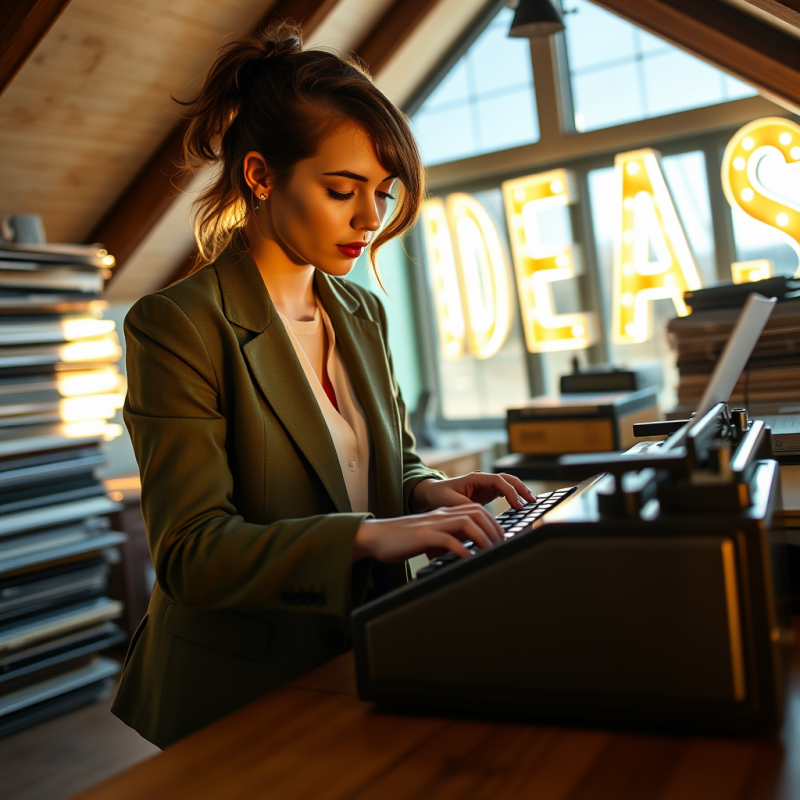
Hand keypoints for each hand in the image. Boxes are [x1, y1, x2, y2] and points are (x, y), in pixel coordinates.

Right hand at [353, 504, 504, 563]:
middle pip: (477, 513)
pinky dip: (462, 548)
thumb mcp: (430, 536)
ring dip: (483, 537)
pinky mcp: (423, 536)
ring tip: (491, 551)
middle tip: (503, 546)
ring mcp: (433, 524)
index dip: (494, 523)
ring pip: (467, 522)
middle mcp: (442, 515)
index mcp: (445, 513)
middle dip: (494, 529)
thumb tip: (467, 552)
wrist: (376, 536)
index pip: (477, 510)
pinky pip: (448, 539)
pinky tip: (469, 558)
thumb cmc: (402, 540)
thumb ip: (448, 539)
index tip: (504, 538)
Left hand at [410, 471, 535, 512]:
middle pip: (507, 479)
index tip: (517, 504)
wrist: (434, 493)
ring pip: (508, 484)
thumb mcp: (450, 502)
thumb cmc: (440, 495)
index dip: (510, 492)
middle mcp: (483, 479)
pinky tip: (521, 505)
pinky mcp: (488, 492)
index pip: (498, 480)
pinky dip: (514, 496)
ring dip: (520, 491)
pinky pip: (505, 492)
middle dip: (521, 488)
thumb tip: (481, 514)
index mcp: (475, 478)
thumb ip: (466, 506)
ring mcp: (486, 485)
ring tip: (532, 502)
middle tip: (532, 501)